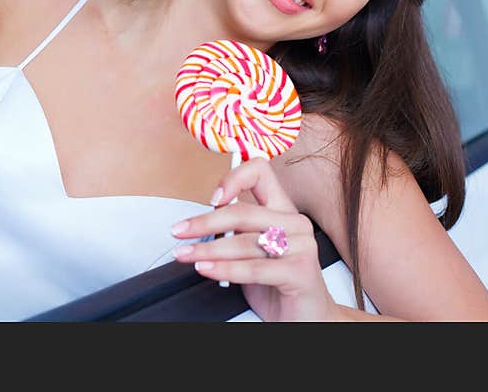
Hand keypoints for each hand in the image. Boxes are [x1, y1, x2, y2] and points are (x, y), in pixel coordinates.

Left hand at [170, 157, 339, 320]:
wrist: (307, 316)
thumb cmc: (276, 281)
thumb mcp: (252, 250)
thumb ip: (235, 230)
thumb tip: (200, 221)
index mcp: (282, 209)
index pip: (260, 172)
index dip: (233, 179)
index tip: (212, 197)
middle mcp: (294, 222)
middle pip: (243, 211)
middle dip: (205, 222)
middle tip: (180, 231)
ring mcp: (301, 246)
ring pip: (244, 242)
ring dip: (207, 249)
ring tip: (186, 255)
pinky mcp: (301, 271)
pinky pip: (253, 268)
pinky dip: (225, 269)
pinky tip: (206, 269)